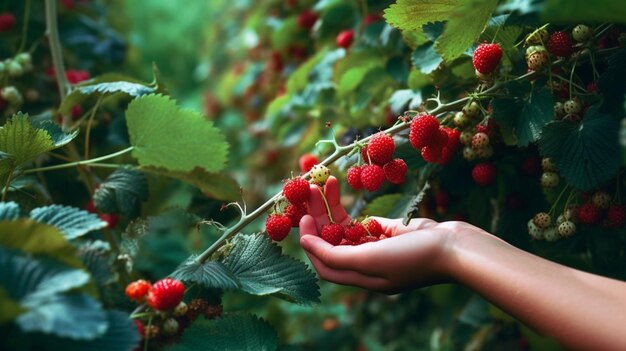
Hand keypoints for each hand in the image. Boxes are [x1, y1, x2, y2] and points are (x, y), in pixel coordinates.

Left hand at [299, 176, 480, 293]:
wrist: (456, 248)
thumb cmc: (413, 258)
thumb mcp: (369, 260)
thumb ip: (335, 255)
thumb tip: (305, 244)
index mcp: (361, 277)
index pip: (325, 264)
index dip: (310, 242)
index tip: (304, 216)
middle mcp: (367, 264)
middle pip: (333, 241)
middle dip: (318, 216)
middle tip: (307, 189)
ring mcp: (380, 247)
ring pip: (346, 227)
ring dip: (331, 206)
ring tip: (322, 180)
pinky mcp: (392, 232)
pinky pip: (365, 220)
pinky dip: (352, 207)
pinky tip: (339, 189)